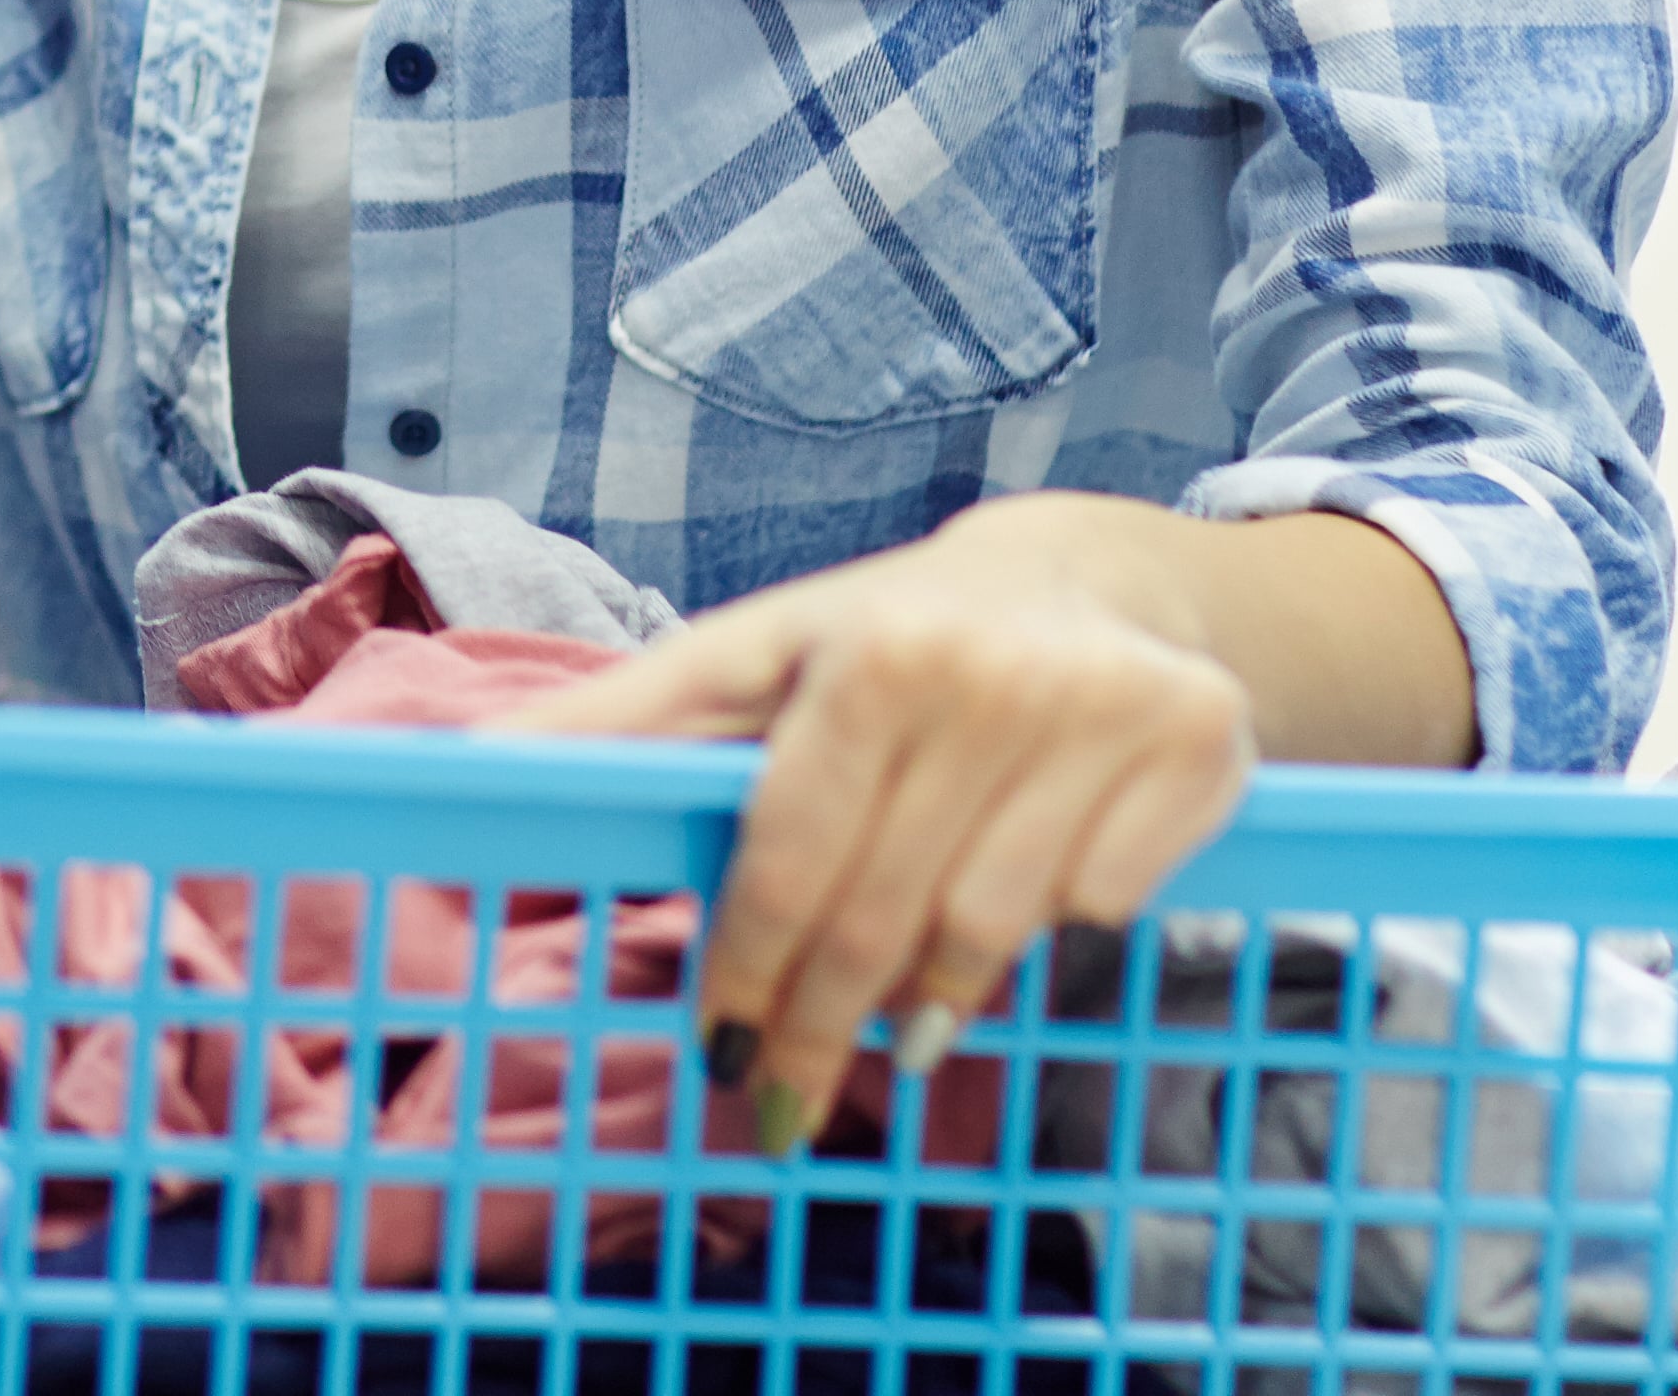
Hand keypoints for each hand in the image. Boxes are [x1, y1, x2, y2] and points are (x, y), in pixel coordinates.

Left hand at [493, 495, 1456, 1152]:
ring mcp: (1108, 714)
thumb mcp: (753, 656)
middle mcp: (993, 678)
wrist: (1095, 575)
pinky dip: (1048, 937)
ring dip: (929, 1003)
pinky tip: (1017, 923)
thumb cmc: (888, 631)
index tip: (714, 1054)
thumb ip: (626, 720)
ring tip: (892, 1036)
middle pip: (887, 917)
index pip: (794, 857)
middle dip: (814, 1027)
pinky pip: (1100, 908)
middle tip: (774, 1103)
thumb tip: (473, 769)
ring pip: (995, 932)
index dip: (749, 968)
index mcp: (868, 653)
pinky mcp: (1204, 752)